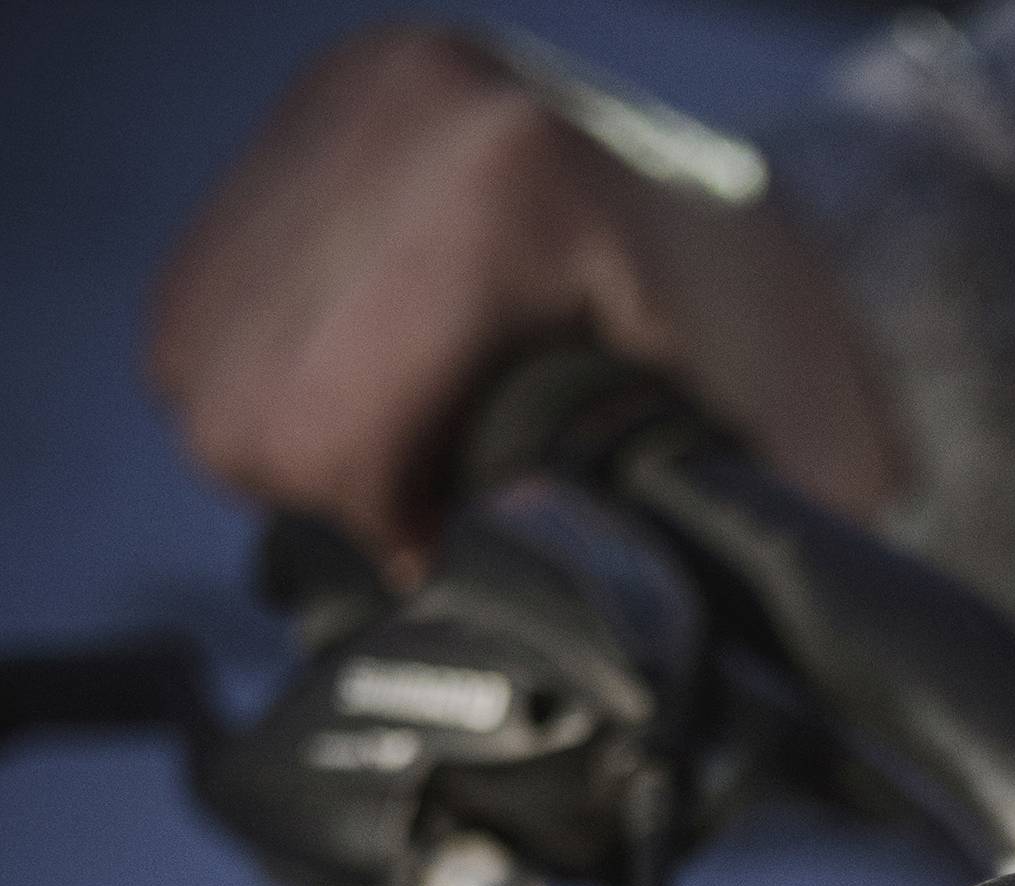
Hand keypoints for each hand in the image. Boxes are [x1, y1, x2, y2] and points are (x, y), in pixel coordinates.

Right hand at [147, 22, 904, 581]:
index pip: (317, 427)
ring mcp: (353, 98)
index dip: (380, 530)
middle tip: (432, 514)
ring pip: (199, 346)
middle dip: (325, 493)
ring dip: (289, 437)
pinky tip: (375, 393)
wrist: (783, 245)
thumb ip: (621, 555)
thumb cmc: (781, 365)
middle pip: (231, 393)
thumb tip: (489, 624)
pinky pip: (212, 292)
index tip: (458, 555)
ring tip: (409, 456)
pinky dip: (275, 370)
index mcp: (507, 193)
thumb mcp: (746, 479)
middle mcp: (405, 112)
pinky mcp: (324, 111)